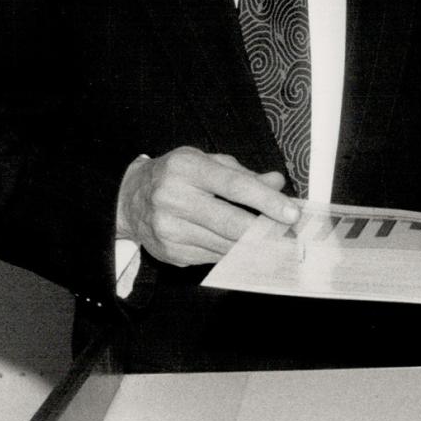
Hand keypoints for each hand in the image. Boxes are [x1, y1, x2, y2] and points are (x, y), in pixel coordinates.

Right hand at [115, 147, 297, 266]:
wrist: (129, 200)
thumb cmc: (176, 175)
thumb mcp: (207, 162)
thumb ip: (243, 174)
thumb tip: (276, 182)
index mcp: (187, 168)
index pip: (234, 186)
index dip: (266, 201)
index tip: (291, 212)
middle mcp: (173, 198)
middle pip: (230, 221)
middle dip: (265, 230)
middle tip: (289, 234)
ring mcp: (169, 229)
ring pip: (224, 244)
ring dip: (254, 246)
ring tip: (275, 242)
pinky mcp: (170, 252)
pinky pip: (212, 257)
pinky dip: (233, 254)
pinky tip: (246, 249)